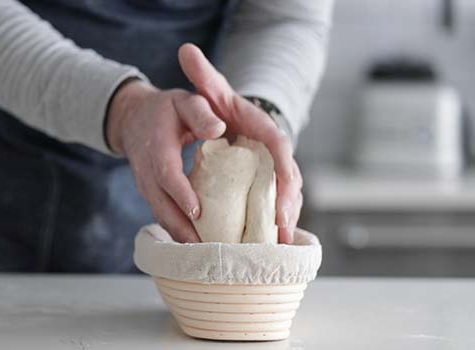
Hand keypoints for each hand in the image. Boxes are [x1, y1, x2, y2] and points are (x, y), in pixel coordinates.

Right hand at [106, 79, 225, 242]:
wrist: (134, 120)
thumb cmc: (166, 110)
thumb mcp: (184, 102)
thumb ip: (200, 113)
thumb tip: (219, 129)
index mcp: (157, 148)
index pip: (166, 175)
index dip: (180, 194)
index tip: (197, 212)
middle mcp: (147, 173)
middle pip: (162, 207)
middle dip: (184, 230)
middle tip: (209, 250)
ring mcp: (148, 188)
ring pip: (163, 218)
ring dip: (183, 239)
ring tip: (209, 258)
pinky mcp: (153, 197)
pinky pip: (165, 218)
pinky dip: (181, 235)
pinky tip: (203, 250)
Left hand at [178, 43, 302, 243]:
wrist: (228, 115)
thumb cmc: (219, 103)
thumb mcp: (210, 88)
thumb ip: (202, 73)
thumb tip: (186, 50)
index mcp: (263, 128)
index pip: (279, 146)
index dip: (284, 169)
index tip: (283, 191)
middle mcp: (273, 150)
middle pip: (288, 177)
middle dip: (288, 203)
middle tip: (281, 228)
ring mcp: (272, 168)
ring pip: (286, 195)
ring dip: (285, 218)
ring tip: (279, 243)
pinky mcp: (266, 183)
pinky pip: (276, 203)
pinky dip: (276, 222)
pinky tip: (272, 243)